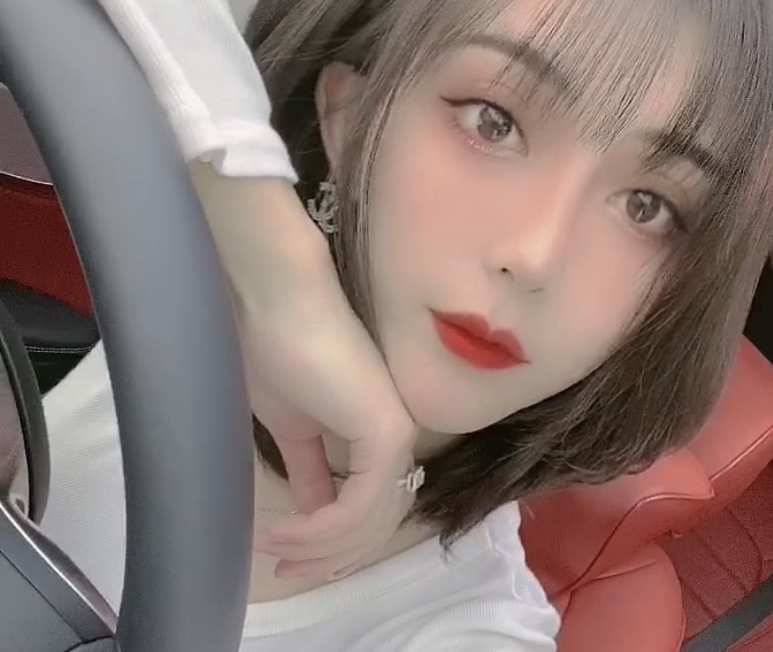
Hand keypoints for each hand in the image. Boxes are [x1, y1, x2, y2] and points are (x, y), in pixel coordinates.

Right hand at [240, 286, 417, 578]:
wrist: (277, 305)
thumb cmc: (278, 352)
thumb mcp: (293, 429)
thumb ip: (311, 470)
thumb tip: (310, 510)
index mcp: (378, 435)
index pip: (371, 507)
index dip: (332, 544)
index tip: (286, 560)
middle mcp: (397, 438)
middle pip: (373, 524)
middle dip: (326, 558)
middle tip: (281, 570)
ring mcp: (396, 436)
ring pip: (369, 522)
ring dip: (317, 547)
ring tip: (274, 548)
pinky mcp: (386, 434)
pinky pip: (359, 505)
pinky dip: (322, 529)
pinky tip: (287, 531)